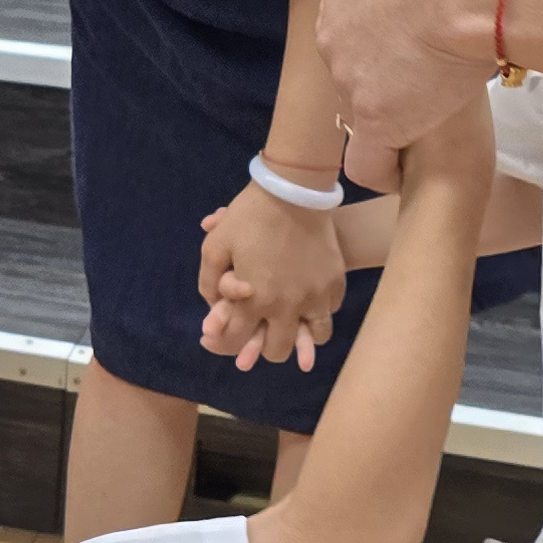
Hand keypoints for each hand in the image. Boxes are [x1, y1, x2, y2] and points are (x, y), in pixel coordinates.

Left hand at [196, 183, 346, 371]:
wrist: (295, 192)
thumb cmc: (250, 216)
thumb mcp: (215, 245)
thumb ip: (208, 281)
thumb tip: (212, 304)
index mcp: (254, 300)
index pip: (238, 340)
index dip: (226, 343)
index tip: (221, 338)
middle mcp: (287, 307)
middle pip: (278, 351)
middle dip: (264, 348)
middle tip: (260, 335)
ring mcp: (315, 298)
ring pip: (313, 338)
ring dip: (300, 337)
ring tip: (291, 327)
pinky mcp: (334, 284)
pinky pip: (329, 312)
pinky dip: (318, 313)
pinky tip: (309, 304)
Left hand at [313, 0, 509, 191]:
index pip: (351, 34)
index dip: (383, 50)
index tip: (416, 53)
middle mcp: (333, 37)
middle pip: (352, 76)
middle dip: (387, 83)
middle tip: (435, 84)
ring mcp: (349, 80)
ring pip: (362, 116)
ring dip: (395, 119)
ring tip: (438, 117)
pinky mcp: (375, 118)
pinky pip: (366, 163)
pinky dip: (386, 169)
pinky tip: (410, 168)